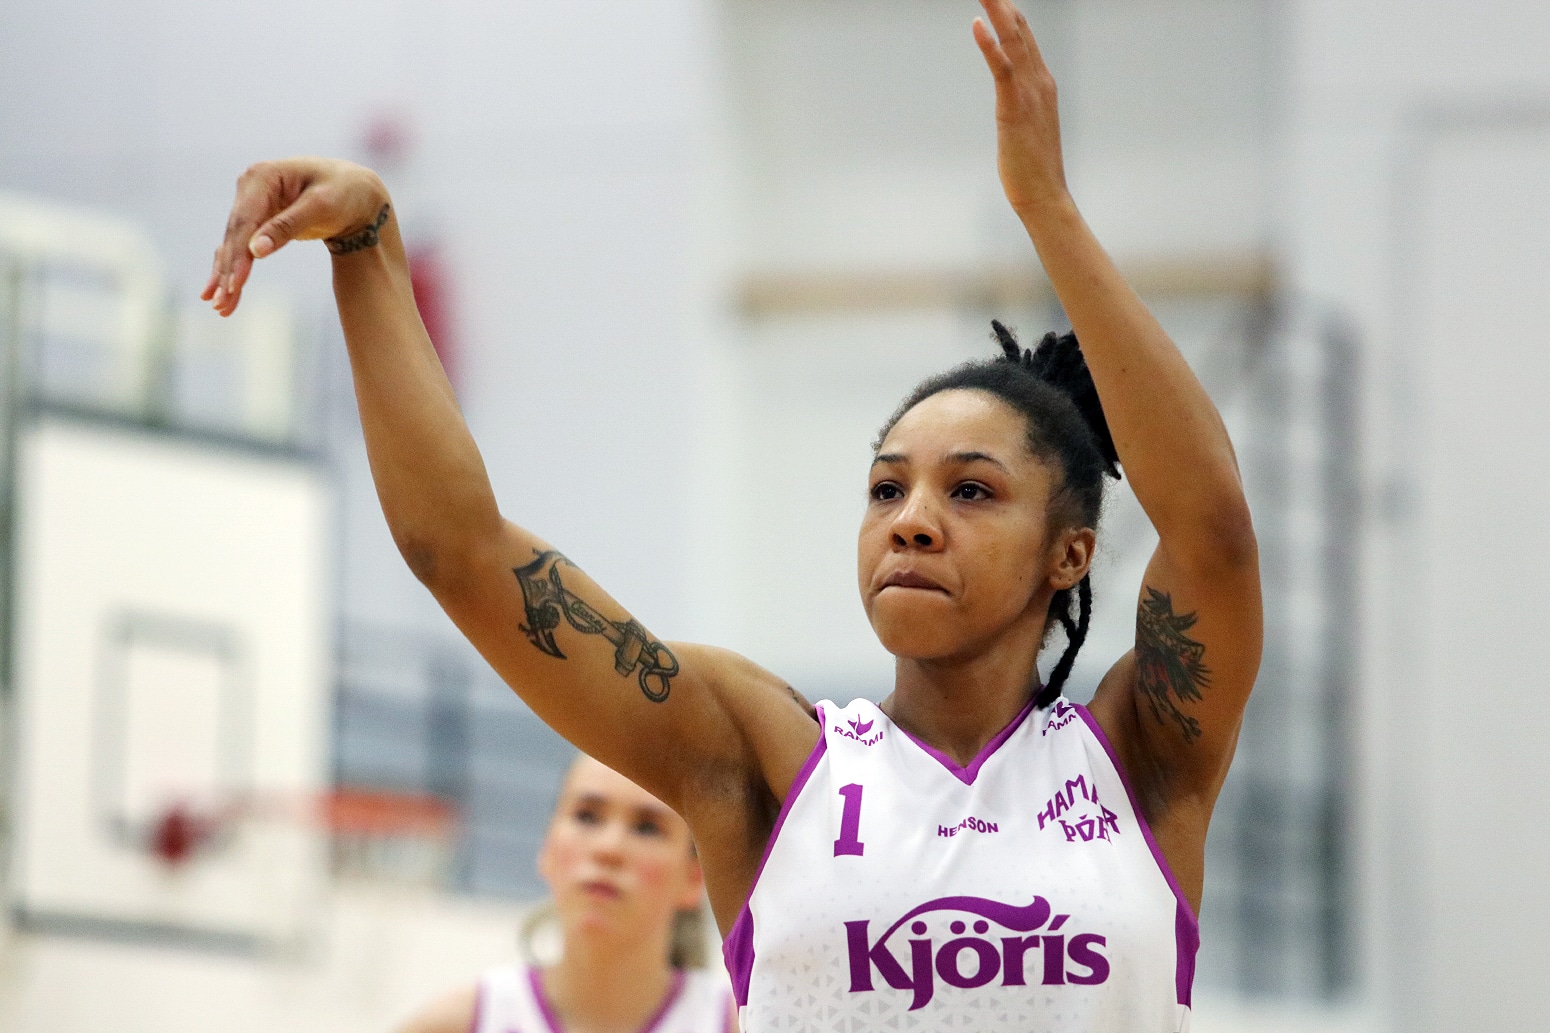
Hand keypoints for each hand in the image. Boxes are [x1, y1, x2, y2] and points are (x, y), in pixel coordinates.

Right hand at [201, 157, 389, 315]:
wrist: (357, 191)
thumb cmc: (343, 192)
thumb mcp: (321, 206)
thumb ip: (288, 225)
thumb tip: (256, 250)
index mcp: (262, 176)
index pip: (245, 221)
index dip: (238, 254)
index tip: (234, 284)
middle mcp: (250, 188)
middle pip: (235, 236)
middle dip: (227, 271)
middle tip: (220, 304)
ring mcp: (252, 204)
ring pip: (234, 246)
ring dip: (226, 277)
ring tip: (220, 307)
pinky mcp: (259, 222)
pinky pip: (243, 249)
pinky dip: (235, 271)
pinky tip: (224, 294)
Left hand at [973, 0, 1069, 217]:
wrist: (1045, 195)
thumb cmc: (1033, 166)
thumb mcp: (1026, 124)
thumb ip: (1020, 103)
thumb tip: (1009, 97)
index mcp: (1042, 83)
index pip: (1024, 35)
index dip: (1008, 10)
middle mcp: (1039, 81)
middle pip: (1019, 29)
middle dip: (1002, 2)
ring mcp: (1030, 93)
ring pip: (1012, 41)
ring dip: (997, 10)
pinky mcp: (1015, 109)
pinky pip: (1002, 70)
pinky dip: (990, 46)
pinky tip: (977, 24)